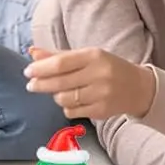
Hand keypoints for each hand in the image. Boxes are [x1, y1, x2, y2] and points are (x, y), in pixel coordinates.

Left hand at [25, 45, 155, 120]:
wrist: (137, 87)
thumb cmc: (107, 67)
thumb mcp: (87, 56)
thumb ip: (58, 55)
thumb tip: (32, 51)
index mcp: (94, 56)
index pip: (61, 63)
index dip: (41, 68)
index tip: (28, 71)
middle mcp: (98, 74)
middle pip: (60, 82)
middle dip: (41, 84)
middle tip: (31, 85)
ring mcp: (100, 94)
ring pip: (64, 99)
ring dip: (55, 96)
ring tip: (57, 91)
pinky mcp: (101, 111)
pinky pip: (72, 112)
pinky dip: (67, 107)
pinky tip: (72, 101)